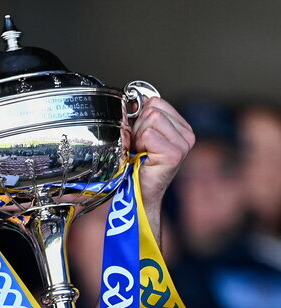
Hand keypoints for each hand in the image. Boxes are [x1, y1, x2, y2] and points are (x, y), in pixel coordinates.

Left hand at [133, 97, 194, 218]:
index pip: (155, 101)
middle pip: (152, 109)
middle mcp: (187, 133)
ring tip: (142, 153)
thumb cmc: (138, 166)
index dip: (140, 118)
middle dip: (138, 128)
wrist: (140, 195)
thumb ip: (140, 117)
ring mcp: (184, 143)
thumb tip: (132, 100)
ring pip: (151, 119)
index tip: (140, 139)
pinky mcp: (175, 154)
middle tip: (140, 149)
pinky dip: (140, 146)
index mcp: (181, 126)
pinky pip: (148, 134)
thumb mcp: (140, 135)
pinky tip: (144, 159)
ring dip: (138, 137)